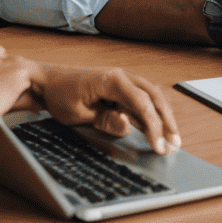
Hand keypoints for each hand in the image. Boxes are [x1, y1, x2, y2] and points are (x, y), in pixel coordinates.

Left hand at [25, 65, 180, 154]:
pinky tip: (155, 129)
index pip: (142, 103)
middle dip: (167, 120)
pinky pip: (140, 99)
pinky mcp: (118, 88)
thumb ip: (105, 120)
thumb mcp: (78, 113)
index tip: (159, 146)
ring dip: (162, 116)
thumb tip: (129, 127)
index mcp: (113, 80)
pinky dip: (150, 114)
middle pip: (154, 96)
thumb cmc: (60, 95)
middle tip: (176, 143)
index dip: (154, 126)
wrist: (46, 80)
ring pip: (151, 96)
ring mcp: (121, 81)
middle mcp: (122, 76)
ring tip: (171, 138)